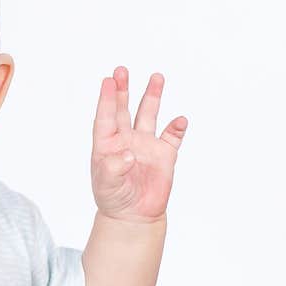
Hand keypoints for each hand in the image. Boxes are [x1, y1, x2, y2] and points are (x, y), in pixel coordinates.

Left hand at [91, 67, 187, 223]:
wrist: (134, 216)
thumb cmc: (113, 198)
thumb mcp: (107, 184)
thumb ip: (113, 168)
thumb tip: (128, 154)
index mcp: (107, 144)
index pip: (106, 117)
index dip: (107, 99)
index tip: (108, 81)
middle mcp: (126, 139)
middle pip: (124, 109)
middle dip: (123, 89)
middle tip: (121, 70)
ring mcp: (146, 145)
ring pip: (149, 114)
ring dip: (152, 96)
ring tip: (156, 77)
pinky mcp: (164, 155)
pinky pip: (172, 136)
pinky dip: (176, 127)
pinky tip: (179, 120)